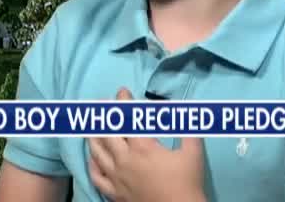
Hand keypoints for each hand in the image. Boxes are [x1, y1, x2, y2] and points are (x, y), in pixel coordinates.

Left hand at [88, 88, 207, 201]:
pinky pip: (96, 177)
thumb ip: (187, 128)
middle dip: (103, 115)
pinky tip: (92, 158)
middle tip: (102, 104)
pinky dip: (92, 164)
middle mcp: (124, 160)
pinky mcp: (114, 193)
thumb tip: (184, 109)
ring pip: (97, 152)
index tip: (122, 92)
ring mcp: (116, 177)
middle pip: (107, 133)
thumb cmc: (187, 183)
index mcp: (142, 148)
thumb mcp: (193, 153)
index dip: (123, 103)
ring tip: (92, 126)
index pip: (128, 119)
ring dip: (93, 136)